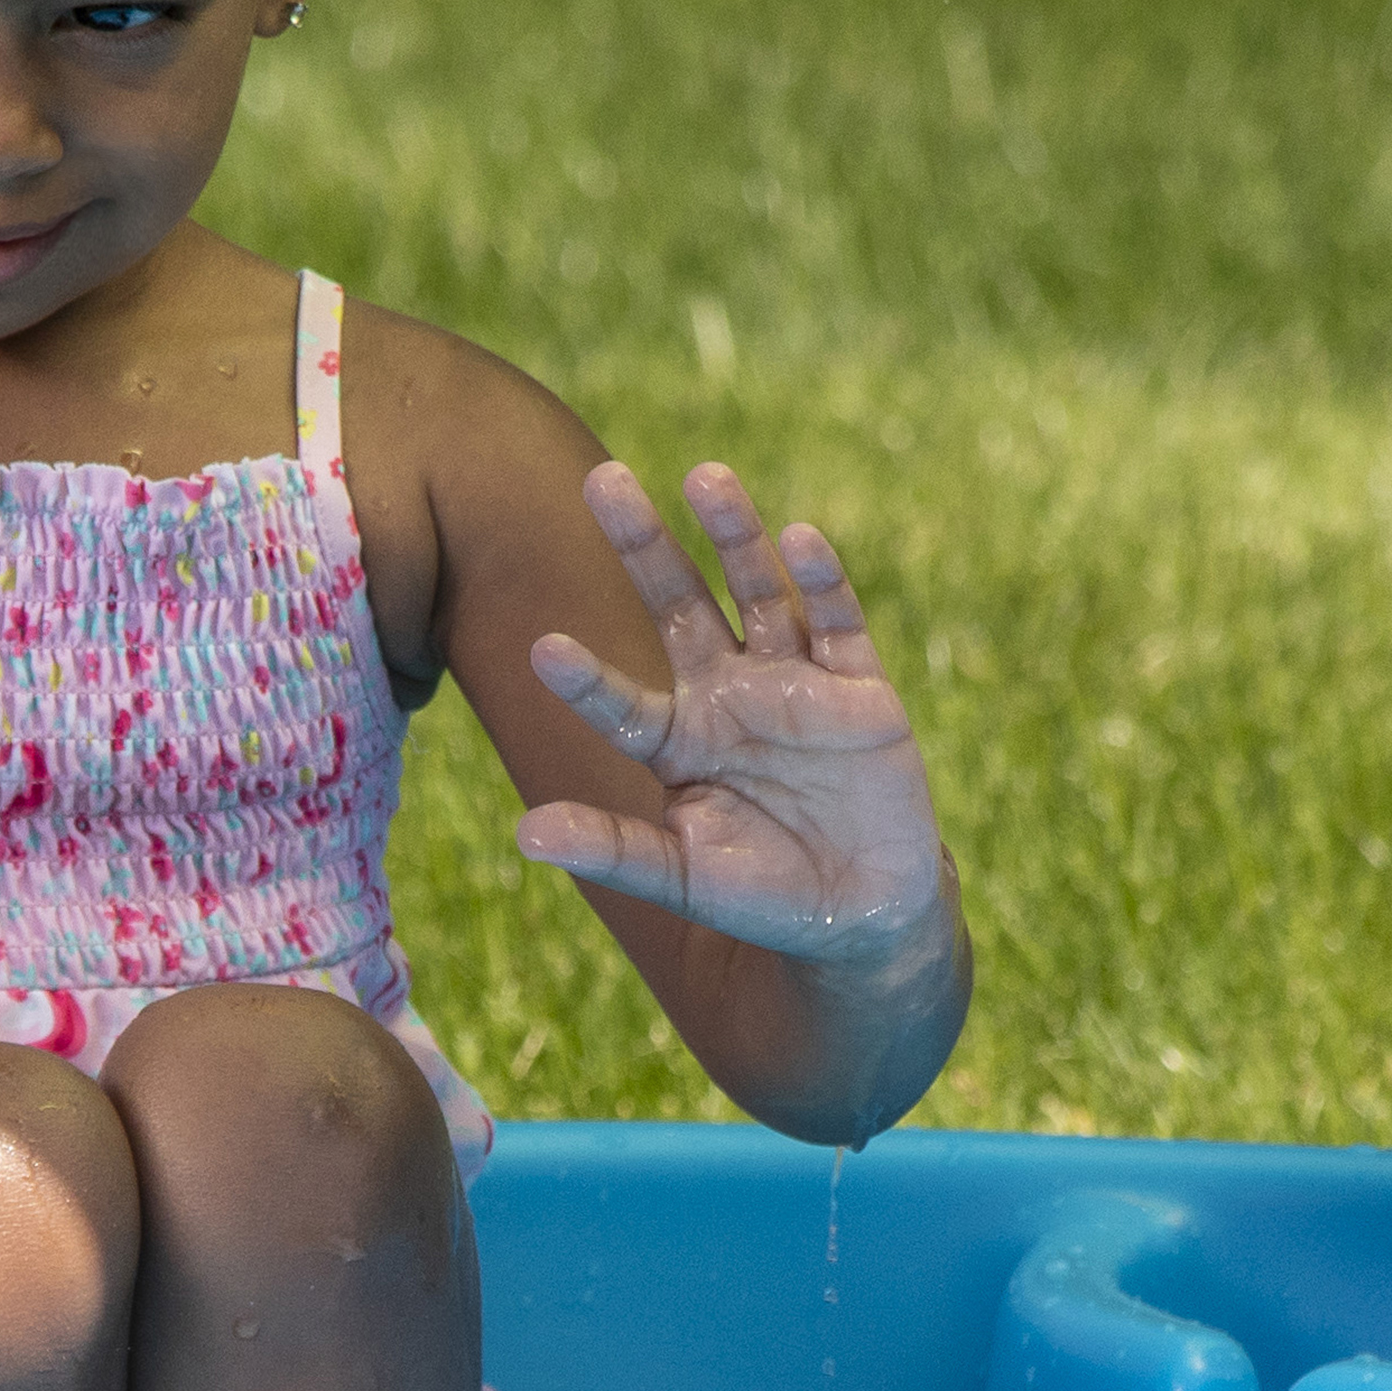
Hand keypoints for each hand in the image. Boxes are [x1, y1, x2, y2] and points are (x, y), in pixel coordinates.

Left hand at [517, 462, 950, 975]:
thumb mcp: (685, 880)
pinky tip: (798, 538)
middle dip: (643, 545)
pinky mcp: (861, 691)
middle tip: (601, 478)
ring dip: (734, 536)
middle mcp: (727, 695)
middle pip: (678, 607)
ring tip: (703, 476)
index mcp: (677, 740)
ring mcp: (794, 685)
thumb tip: (525, 832)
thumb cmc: (762, 895)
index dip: (587, 680)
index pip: (621, 700)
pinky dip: (823, 582)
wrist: (866, 914)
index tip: (541, 649)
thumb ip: (615, 849)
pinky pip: (839, 624)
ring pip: (758, 595)